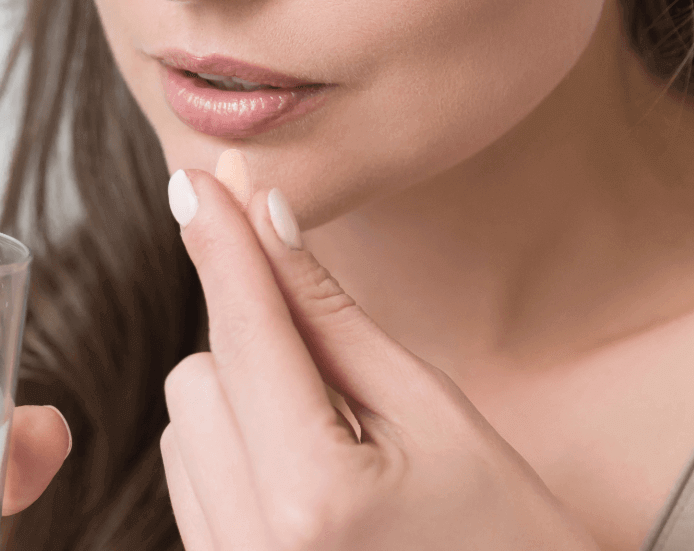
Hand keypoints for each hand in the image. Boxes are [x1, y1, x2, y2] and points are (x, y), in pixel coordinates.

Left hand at [159, 168, 598, 549]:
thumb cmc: (506, 534)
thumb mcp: (438, 414)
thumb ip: (336, 319)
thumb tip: (267, 220)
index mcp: (315, 495)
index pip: (249, 336)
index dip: (226, 248)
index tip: (194, 178)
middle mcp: (250, 543)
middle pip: (201, 374)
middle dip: (260, 349)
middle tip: (352, 385)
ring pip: (187, 424)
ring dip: (246, 405)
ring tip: (345, 453)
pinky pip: (191, 481)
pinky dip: (237, 455)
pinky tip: (312, 484)